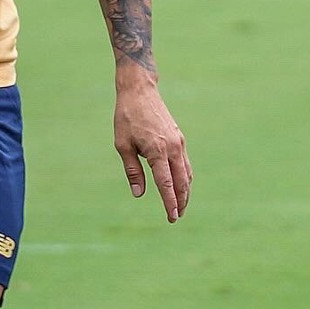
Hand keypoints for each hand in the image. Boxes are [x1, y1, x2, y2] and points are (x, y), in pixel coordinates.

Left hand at [114, 79, 190, 223]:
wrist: (140, 91)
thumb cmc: (127, 118)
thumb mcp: (122, 145)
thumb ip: (132, 170)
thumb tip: (138, 194)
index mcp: (157, 150)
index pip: (166, 183)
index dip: (170, 202)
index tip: (172, 216)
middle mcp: (172, 148)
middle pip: (181, 181)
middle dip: (181, 201)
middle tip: (176, 217)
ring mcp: (179, 143)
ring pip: (186, 173)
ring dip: (185, 191)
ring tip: (181, 206)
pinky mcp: (179, 138)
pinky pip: (185, 163)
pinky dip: (185, 177)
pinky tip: (181, 185)